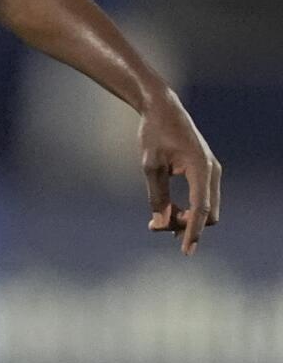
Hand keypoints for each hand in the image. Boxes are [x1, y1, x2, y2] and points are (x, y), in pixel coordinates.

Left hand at [139, 91, 221, 256]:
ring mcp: (211, 172)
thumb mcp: (150, 166)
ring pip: (206, 210)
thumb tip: (161, 223)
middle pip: (207, 214)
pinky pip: (202, 201)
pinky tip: (167, 214)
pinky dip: (187, 211)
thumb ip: (157, 196)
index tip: (187, 252)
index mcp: (201, 167)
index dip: (193, 232)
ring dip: (184, 219)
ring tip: (155, 222)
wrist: (163, 110)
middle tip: (153, 225)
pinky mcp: (205, 173)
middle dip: (184, 225)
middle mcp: (212, 171)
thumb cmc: (154, 134)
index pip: (200, 209)